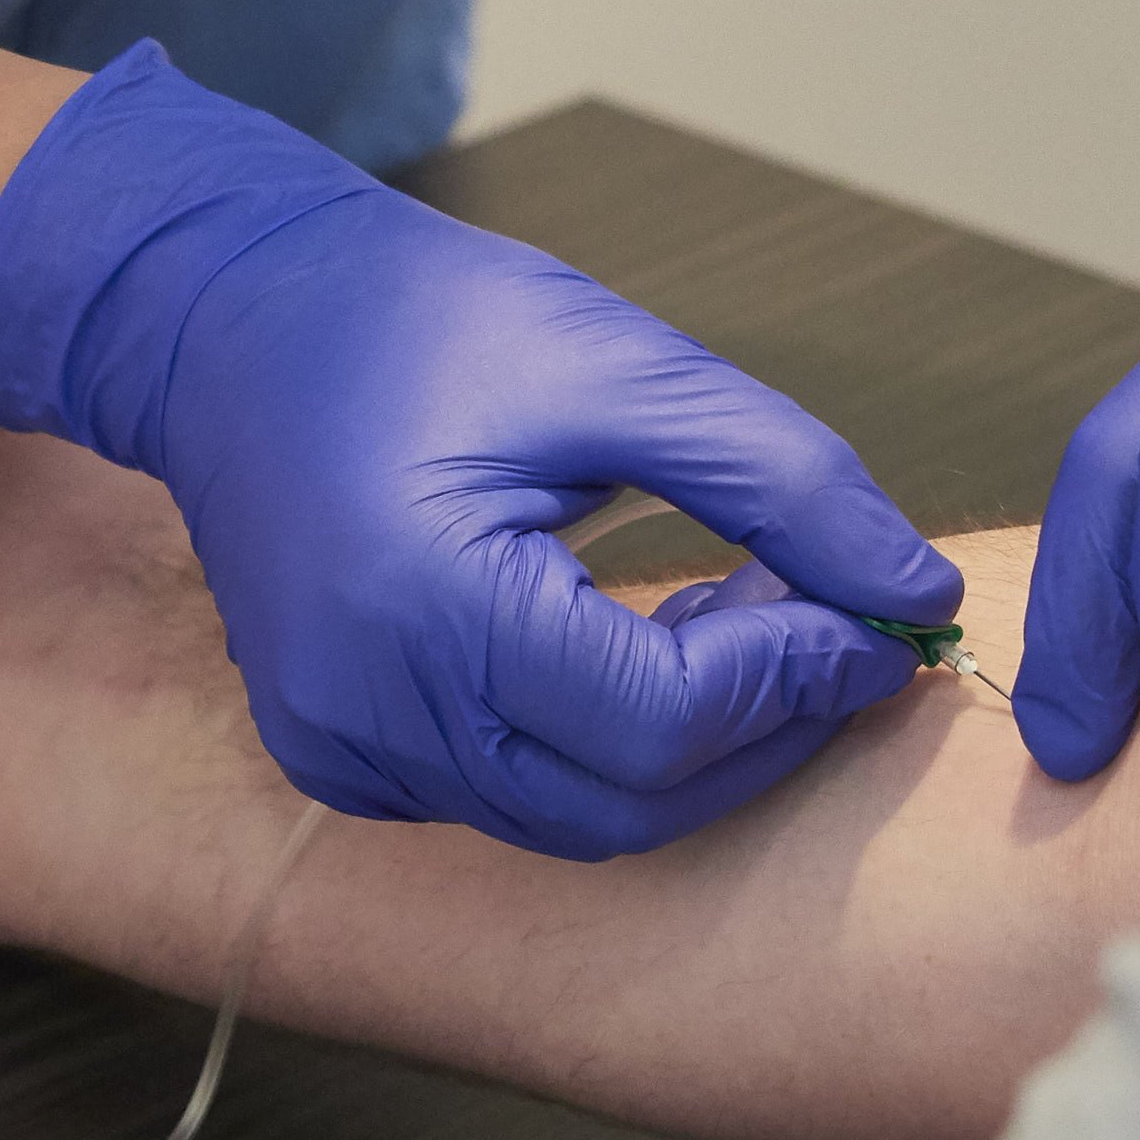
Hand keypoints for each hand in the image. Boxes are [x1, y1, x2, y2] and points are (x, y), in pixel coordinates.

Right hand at [0, 45, 956, 857]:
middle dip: (756, 732)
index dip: (791, 681)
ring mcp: (336, 744)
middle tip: (822, 630)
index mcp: (425, 600)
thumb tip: (912, 595)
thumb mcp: (620, 364)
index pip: (660, 718)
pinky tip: (619, 649)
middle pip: (625, 803)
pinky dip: (589, 756)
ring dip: (680, 747)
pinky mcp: (331, 754)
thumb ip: (783, 482)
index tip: (872, 617)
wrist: (227, 321)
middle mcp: (363, 704)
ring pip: (569, 821)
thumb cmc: (413, 319)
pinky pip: (498, 802)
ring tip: (725, 622)